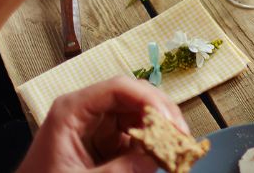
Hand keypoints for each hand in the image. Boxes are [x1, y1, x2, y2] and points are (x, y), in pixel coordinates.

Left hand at [17, 77, 186, 172]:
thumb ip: (121, 170)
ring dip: (160, 129)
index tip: (170, 121)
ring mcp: (96, 126)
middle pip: (133, 97)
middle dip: (161, 114)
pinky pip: (134, 134)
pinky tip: (163, 153)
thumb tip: (159, 157)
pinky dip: (151, 143)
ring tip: (177, 147)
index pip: (118, 88)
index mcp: (71, 111)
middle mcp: (86, 111)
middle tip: (181, 136)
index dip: (149, 99)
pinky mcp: (103, 142)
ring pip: (138, 114)